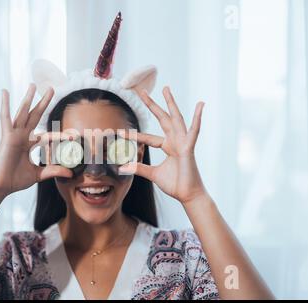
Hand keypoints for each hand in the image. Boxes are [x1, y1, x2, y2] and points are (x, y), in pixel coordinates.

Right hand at [0, 84, 72, 198]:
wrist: (0, 186)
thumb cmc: (14, 180)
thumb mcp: (38, 175)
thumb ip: (53, 171)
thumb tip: (70, 173)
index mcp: (28, 145)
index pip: (47, 136)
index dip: (60, 136)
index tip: (74, 136)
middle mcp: (22, 137)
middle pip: (35, 116)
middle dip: (43, 103)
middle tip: (51, 89)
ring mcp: (14, 135)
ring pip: (23, 113)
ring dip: (28, 98)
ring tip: (33, 85)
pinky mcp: (7, 136)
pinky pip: (5, 118)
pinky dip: (5, 105)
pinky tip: (4, 92)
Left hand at [119, 87, 207, 204]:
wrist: (188, 195)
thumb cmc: (175, 184)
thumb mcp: (153, 174)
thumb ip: (139, 168)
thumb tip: (122, 167)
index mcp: (168, 146)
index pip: (148, 137)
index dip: (134, 135)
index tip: (120, 132)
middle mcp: (175, 141)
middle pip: (162, 119)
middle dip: (152, 105)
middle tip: (141, 91)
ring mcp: (183, 143)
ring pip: (175, 119)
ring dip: (170, 103)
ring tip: (166, 89)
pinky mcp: (189, 148)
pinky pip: (194, 131)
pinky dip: (197, 118)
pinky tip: (200, 105)